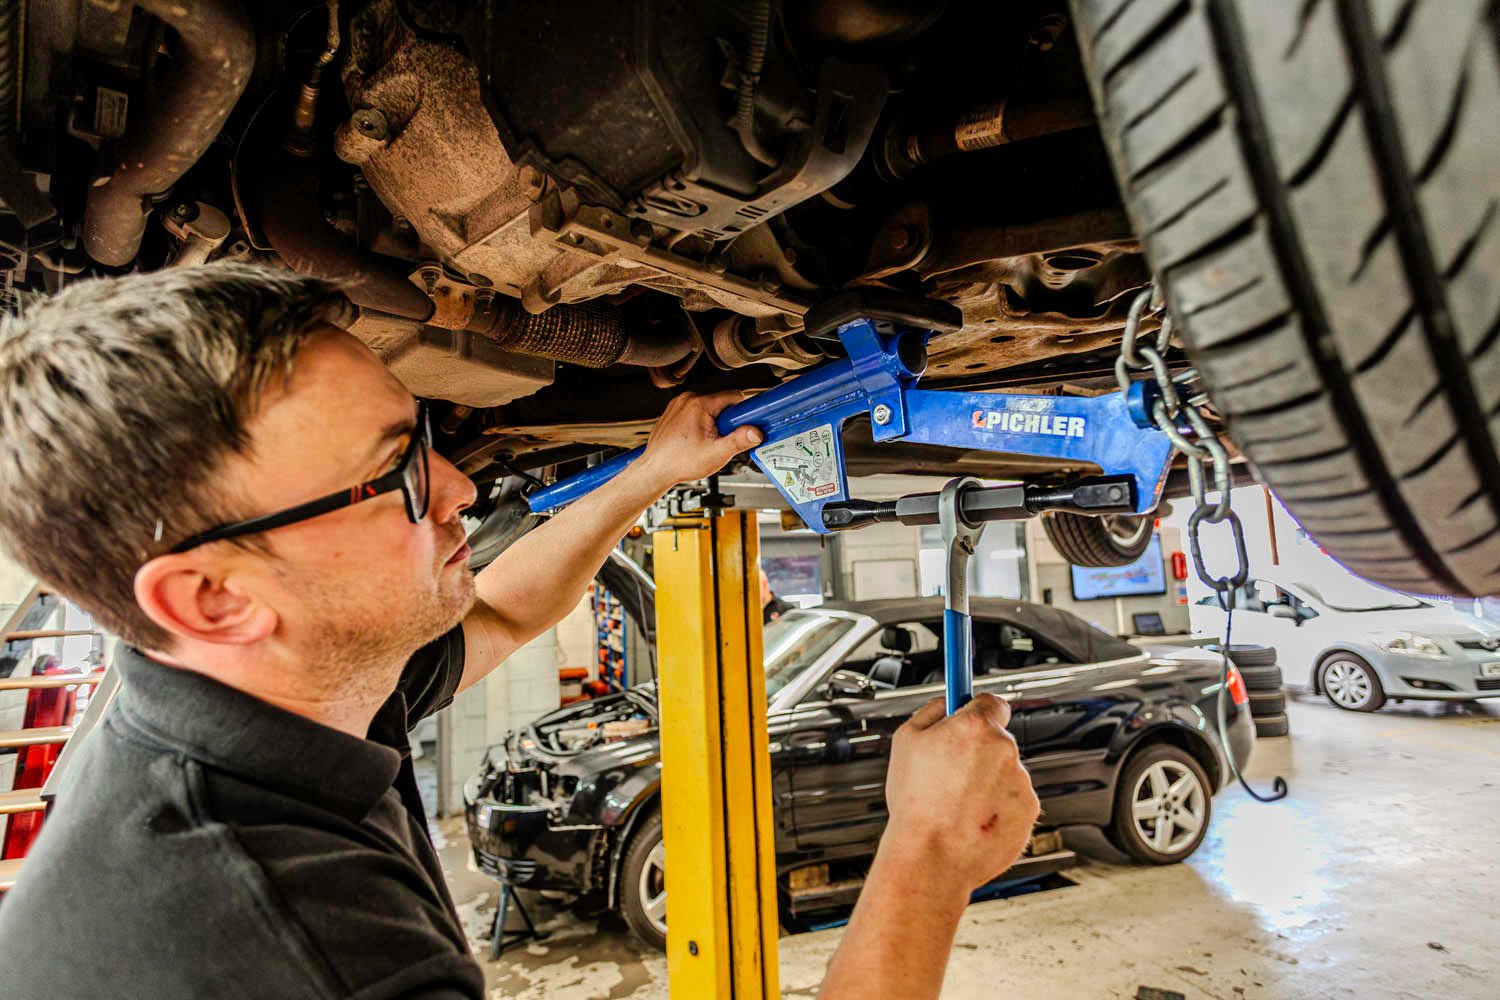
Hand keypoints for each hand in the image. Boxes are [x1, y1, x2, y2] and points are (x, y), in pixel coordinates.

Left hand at [635, 390, 762, 489]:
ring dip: (714, 423)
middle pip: (722, 403)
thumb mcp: (716, 453)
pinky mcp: (674, 412)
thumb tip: (756, 432)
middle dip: (727, 421)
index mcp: (698, 404)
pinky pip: (696, 413)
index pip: (734, 396)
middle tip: (720, 439)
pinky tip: (696, 440)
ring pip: (709, 408)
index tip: (743, 425)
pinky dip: (702, 424)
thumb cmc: (678, 462)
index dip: (743, 412)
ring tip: (706, 442)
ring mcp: (678, 405)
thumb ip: (739, 440)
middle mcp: (687, 399)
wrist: (655, 470)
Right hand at [882, 693, 1038, 891]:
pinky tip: (972, 820)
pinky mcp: (1029, 811)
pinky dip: (997, 808)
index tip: (971, 714)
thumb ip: (929, 712)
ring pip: (1005, 772)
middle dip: (978, 752)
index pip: (992, 701)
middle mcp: (1004, 750)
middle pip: (997, 739)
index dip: (977, 710)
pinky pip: (1013, 801)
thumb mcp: (905, 742)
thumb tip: (943, 704)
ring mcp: (1020, 782)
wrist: (932, 857)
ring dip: (988, 782)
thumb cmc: (916, 805)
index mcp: (974, 727)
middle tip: (951, 772)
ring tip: (957, 804)